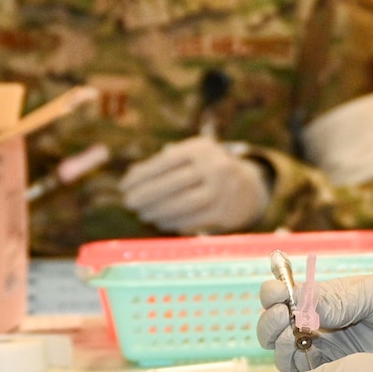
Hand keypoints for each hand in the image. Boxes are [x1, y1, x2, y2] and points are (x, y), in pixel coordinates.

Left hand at [120, 137, 268, 234]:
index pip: (166, 161)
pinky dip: (173, 222)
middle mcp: (215, 167)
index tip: (124, 186)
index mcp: (201, 148)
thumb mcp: (189, 157)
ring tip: (143, 214)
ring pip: (184, 203)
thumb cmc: (205, 170)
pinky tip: (160, 222)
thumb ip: (162, 164)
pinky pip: (194, 220)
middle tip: (129, 203)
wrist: (248, 187)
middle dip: (147, 195)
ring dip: (158, 211)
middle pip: (174, 183)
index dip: (142, 175)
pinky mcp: (225, 212)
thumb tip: (132, 177)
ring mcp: (223, 190)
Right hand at [255, 272, 372, 371]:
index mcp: (331, 297)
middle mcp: (324, 323)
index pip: (288, 292)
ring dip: (279, 342)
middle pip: (276, 323)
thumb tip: (305, 305)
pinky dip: (294, 366)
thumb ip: (343, 298)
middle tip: (284, 319)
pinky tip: (305, 359)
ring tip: (295, 337)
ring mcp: (329, 351)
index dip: (274, 291)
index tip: (277, 295)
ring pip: (284, 350)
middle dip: (270, 320)